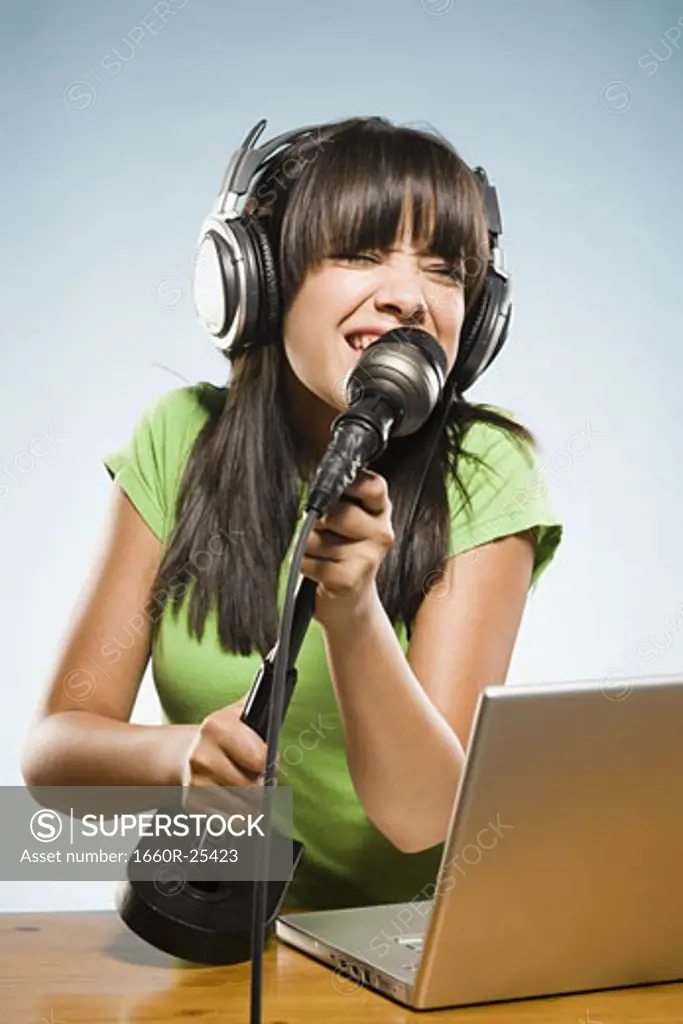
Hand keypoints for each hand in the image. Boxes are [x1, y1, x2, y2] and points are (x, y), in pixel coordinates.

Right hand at [180, 697, 270, 816]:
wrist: (188, 753)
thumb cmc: (224, 735)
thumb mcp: (240, 713)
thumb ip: (261, 703)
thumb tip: (282, 674)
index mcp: (216, 727)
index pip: (258, 758)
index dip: (270, 763)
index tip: (270, 763)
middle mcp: (201, 754)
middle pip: (251, 786)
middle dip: (263, 786)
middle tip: (263, 780)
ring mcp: (195, 781)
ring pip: (241, 806)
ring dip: (253, 804)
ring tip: (251, 792)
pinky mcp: (191, 803)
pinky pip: (226, 820)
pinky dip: (238, 818)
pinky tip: (238, 805)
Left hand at [302, 468, 394, 626]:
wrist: (350, 603)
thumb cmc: (342, 554)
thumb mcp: (348, 522)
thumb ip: (338, 500)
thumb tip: (316, 496)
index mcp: (381, 511)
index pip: (373, 486)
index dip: (352, 484)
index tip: (335, 490)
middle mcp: (382, 533)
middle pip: (334, 513)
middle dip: (317, 522)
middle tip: (325, 534)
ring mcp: (368, 558)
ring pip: (314, 538)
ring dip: (308, 547)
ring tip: (324, 556)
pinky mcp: (349, 580)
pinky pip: (307, 561)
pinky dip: (304, 566)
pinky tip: (320, 573)